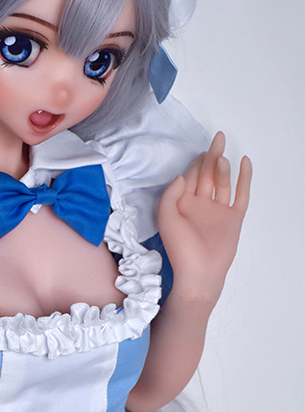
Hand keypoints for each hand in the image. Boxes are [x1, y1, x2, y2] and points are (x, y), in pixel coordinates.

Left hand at [158, 131, 251, 305]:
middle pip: (208, 175)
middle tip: (218, 138)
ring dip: (223, 168)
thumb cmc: (179, 249)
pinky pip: (241, 194)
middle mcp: (201, 205)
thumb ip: (171, 194)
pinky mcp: (233, 218)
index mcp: (184, 204)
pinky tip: (244, 162)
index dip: (196, 163)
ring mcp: (218, 211)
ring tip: (221, 157)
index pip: (191, 177)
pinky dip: (244, 178)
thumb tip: (182, 175)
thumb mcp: (166, 217)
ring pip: (223, 183)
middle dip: (212, 156)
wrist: (198, 273)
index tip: (200, 150)